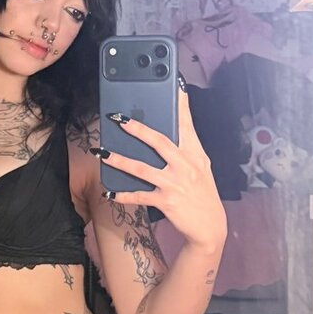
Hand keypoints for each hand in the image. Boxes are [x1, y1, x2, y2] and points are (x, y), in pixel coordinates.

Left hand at [96, 86, 226, 252]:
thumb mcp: (201, 168)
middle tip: (118, 119)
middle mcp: (186, 166)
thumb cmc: (202, 194)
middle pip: (159, 141)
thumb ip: (186, 150)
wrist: (210, 227)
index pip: (187, 125)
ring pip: (142, 168)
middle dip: (137, 129)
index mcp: (195, 155)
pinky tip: (109, 192)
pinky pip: (139, 196)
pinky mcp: (166, 201)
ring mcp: (176, 184)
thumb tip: (167, 132)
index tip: (175, 86)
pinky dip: (123, 195)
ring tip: (102, 152)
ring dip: (119, 160)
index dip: (181, 106)